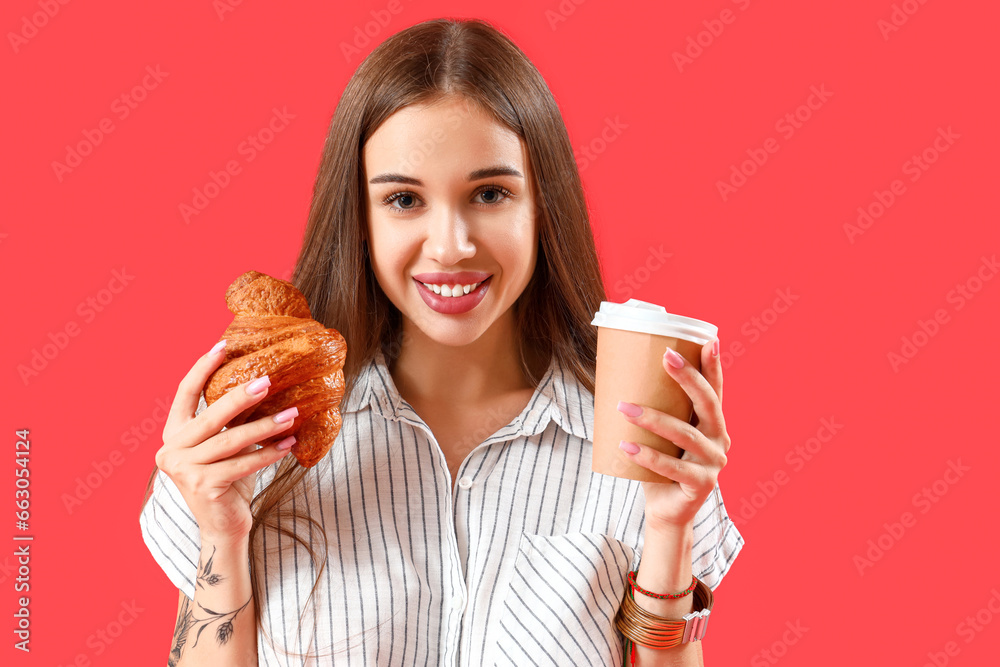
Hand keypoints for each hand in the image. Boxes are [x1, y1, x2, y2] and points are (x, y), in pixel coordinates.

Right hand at [154, 341, 298, 542]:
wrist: (224, 527)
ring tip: (292, 415)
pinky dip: (268, 453)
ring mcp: (182, 469)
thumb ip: (230, 421)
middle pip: (211, 414)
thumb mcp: (226, 446)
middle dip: (242, 395)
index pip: (185, 393)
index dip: (202, 368)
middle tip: (269, 380)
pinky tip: (289, 443)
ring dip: (265, 426)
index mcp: (173, 434)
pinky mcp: (202, 485)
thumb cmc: (228, 481)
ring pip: (231, 439)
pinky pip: (243, 463)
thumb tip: (261, 383)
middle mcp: (170, 450)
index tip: (222, 346)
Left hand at [616, 338, 730, 532]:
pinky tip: (625, 446)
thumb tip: (616, 370)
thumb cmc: (660, 464)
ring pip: (684, 434)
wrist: (665, 511)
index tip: (708, 339)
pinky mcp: (702, 486)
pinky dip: (647, 455)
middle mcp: (720, 440)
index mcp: (713, 423)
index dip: (713, 365)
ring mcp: (714, 464)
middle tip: (665, 357)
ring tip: (623, 408)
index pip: (715, 389)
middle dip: (687, 377)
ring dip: (652, 418)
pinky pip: (672, 467)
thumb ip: (656, 409)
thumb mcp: (661, 434)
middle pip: (707, 403)